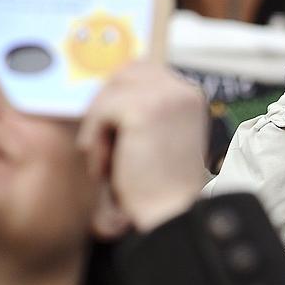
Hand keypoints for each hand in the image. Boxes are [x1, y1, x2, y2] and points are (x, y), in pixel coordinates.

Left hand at [80, 61, 208, 232]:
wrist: (170, 213)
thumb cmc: (159, 184)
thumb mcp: (155, 135)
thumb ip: (141, 108)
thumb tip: (102, 87)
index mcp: (190, 95)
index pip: (141, 71)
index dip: (117, 95)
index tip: (108, 126)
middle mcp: (183, 90)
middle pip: (123, 74)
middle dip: (106, 107)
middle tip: (104, 146)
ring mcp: (167, 97)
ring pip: (109, 91)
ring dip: (98, 125)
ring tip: (109, 159)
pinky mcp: (146, 109)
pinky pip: (101, 110)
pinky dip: (95, 138)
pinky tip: (107, 163)